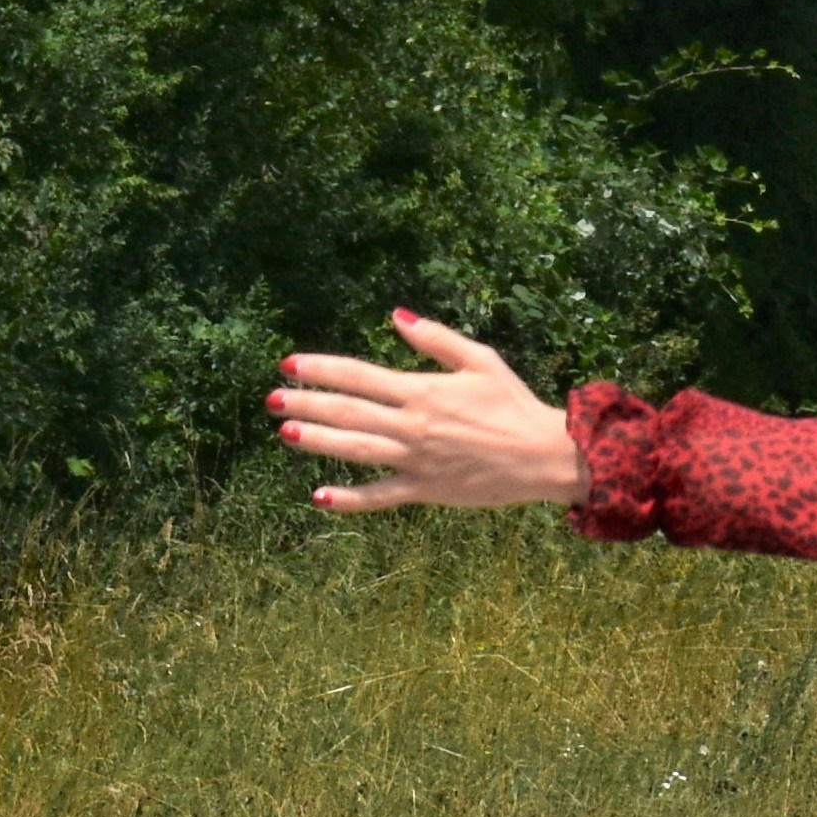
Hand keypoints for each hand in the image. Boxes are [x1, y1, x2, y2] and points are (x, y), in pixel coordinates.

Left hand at [267, 311, 590, 512]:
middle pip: (348, 411)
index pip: (359, 376)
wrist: (545, 456)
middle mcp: (412, 424)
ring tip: (286, 434)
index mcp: (422, 390)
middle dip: (306, 403)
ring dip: (317, 442)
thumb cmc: (514, 405)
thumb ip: (435, 339)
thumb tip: (395, 317)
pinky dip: (350, 499)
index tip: (291, 364)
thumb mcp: (480, 360)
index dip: (322, 369)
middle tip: (272, 399)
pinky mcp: (426, 490)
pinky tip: (320, 497)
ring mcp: (417, 460)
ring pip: (356, 450)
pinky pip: (381, 496)